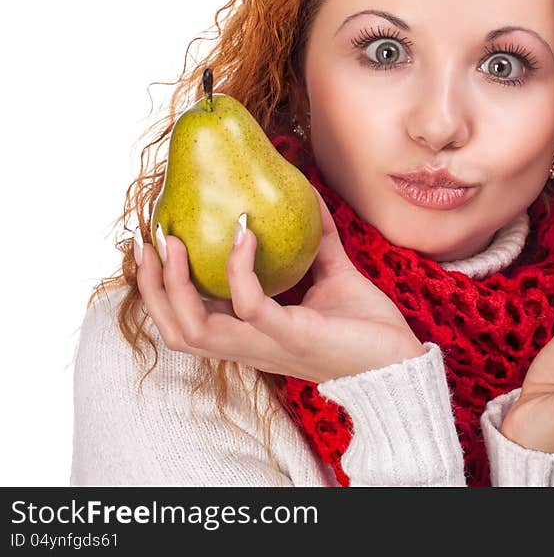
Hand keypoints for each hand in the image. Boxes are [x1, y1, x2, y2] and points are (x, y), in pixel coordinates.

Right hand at [136, 189, 424, 381]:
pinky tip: (244, 235)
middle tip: (148, 241)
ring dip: (174, 284)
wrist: (399, 361)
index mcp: (253, 334)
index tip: (155, 246)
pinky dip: (238, 269)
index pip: (191, 320)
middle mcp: (250, 345)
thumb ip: (317, 243)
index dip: (163, 288)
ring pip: (193, 328)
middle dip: (151, 287)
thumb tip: (310, 197)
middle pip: (175, 330)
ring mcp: (267, 344)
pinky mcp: (291, 336)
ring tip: (174, 242)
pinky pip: (249, 305)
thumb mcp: (335, 276)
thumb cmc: (367, 328)